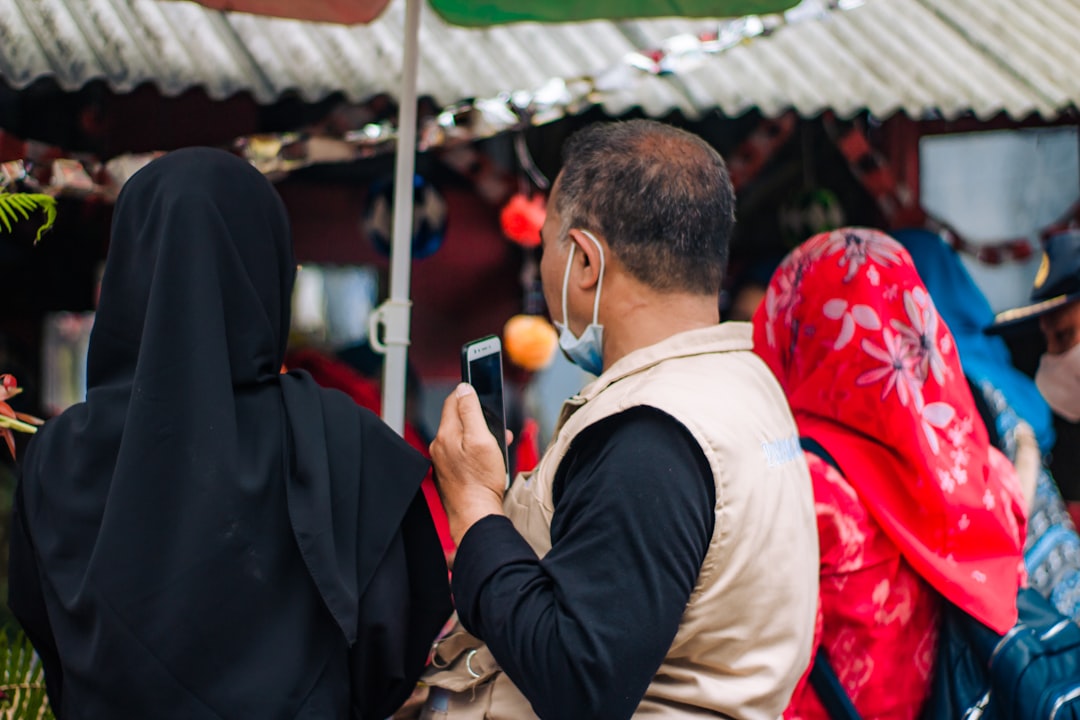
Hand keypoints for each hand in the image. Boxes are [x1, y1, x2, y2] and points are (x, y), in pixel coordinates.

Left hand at [430, 383, 509, 545]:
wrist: (475, 516)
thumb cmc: (481, 480)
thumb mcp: (482, 439)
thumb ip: (471, 411)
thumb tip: (464, 388)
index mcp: (446, 433)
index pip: (453, 399)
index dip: (469, 392)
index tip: (481, 387)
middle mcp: (440, 445)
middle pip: (458, 417)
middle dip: (478, 416)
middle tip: (497, 424)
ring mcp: (442, 460)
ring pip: (461, 436)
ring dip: (479, 434)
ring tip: (497, 444)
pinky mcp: (449, 472)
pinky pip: (460, 452)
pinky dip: (474, 449)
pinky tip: (488, 459)